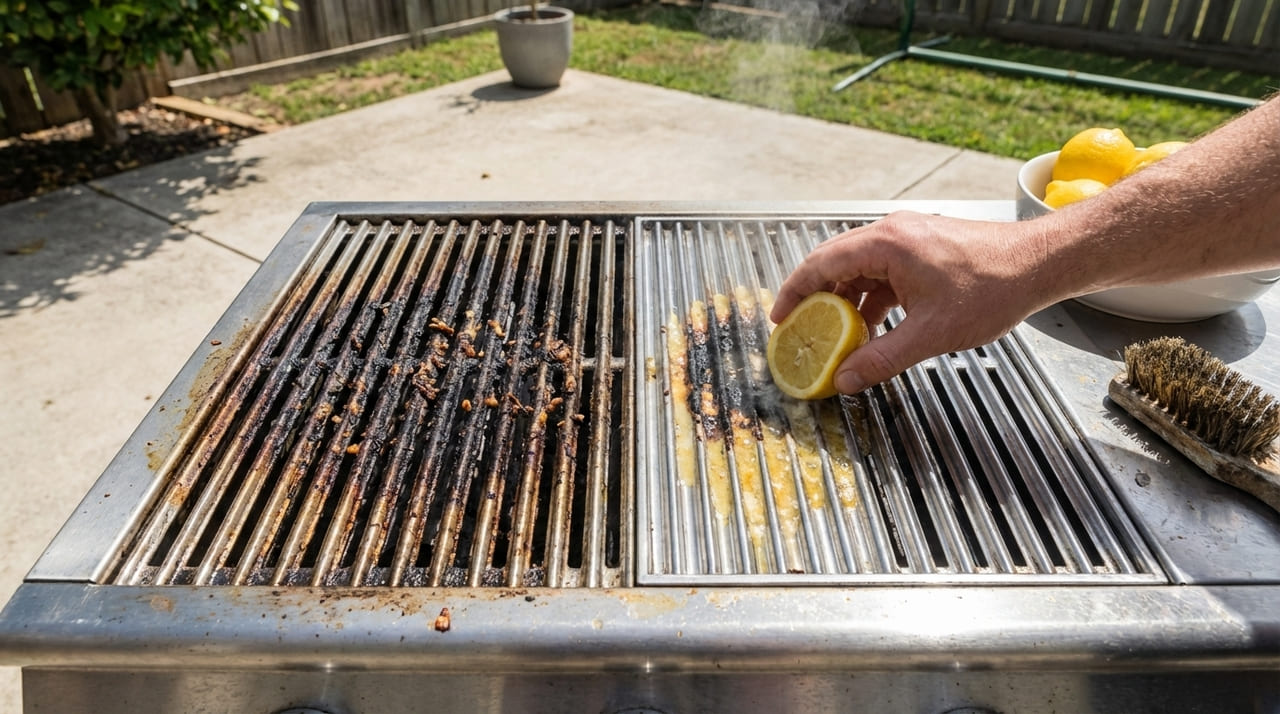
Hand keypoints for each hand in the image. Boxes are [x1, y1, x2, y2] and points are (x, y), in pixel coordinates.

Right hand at [770, 211, 1044, 392]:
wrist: (1040, 263)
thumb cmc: (994, 287)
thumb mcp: (931, 333)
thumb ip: (881, 358)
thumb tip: (845, 380)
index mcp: (886, 244)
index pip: (821, 264)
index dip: (794, 292)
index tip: (781, 318)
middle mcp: (892, 233)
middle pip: (834, 262)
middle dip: (814, 298)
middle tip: (800, 329)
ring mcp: (909, 237)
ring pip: (859, 267)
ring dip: (845, 300)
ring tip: (837, 335)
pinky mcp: (923, 247)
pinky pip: (882, 270)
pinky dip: (871, 296)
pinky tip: (874, 326)